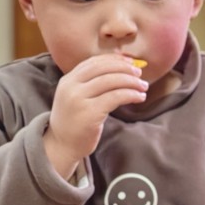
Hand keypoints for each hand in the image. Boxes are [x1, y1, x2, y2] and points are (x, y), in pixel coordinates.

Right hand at [45, 55, 147, 177]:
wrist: (61, 145)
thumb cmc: (74, 122)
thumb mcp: (76, 97)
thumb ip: (90, 84)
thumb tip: (120, 69)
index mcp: (68, 80)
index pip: (93, 62)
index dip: (114, 59)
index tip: (131, 62)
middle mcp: (71, 86)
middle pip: (103, 68)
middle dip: (125, 69)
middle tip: (140, 74)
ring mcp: (79, 99)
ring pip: (111, 81)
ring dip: (132, 82)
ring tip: (143, 86)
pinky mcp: (90, 112)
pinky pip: (115, 97)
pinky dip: (131, 94)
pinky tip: (139, 97)